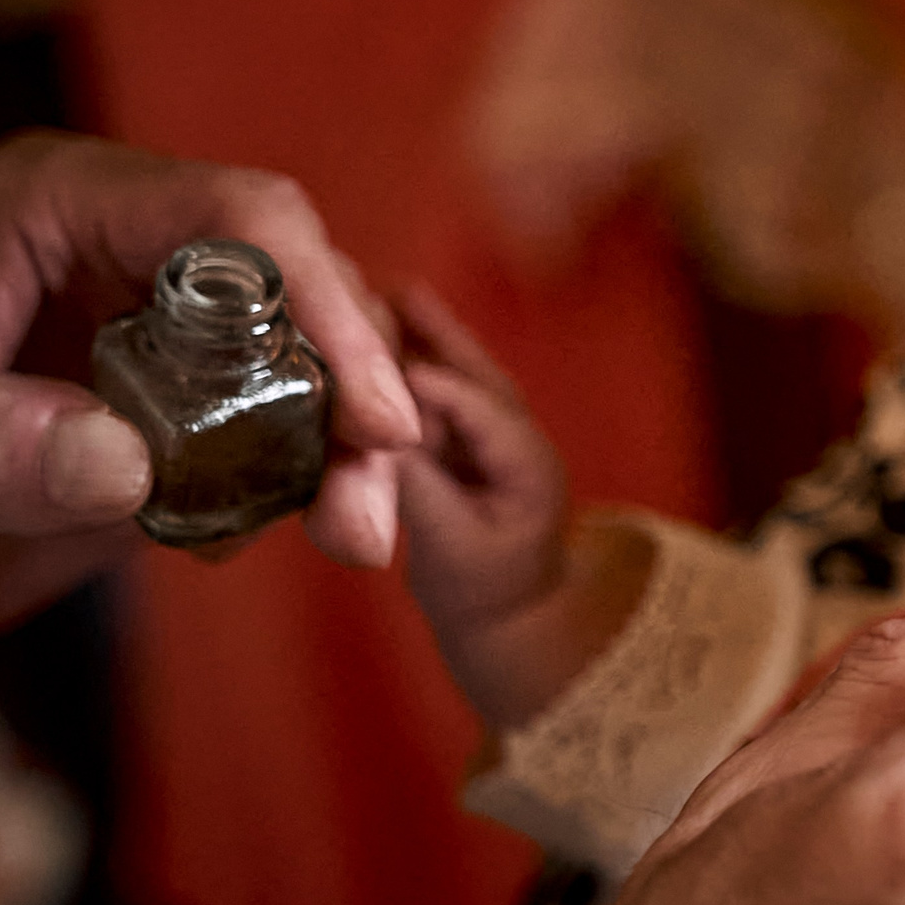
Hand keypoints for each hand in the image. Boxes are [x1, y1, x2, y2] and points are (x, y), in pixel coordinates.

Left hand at [0, 132, 418, 668]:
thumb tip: (123, 461)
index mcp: (53, 211)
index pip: (234, 218)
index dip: (320, 300)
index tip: (371, 412)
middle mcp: (123, 261)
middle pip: (296, 290)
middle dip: (355, 389)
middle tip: (370, 505)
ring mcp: (155, 345)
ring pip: (305, 364)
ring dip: (348, 448)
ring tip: (357, 538)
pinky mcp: (170, 425)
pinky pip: (274, 434)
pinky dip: (308, 484)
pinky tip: (298, 535)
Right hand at [392, 283, 569, 635]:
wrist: (508, 615)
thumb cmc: (483, 591)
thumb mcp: (450, 547)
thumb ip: (419, 490)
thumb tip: (376, 439)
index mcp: (528, 465)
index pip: (481, 409)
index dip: (432, 381)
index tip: (376, 360)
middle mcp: (520, 439)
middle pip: (475, 375)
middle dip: (434, 334)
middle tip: (388, 289)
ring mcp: (499, 438)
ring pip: (462, 376)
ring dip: (425, 336)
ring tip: (383, 290)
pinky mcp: (473, 443)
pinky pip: (444, 394)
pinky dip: (416, 361)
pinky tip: (381, 328)